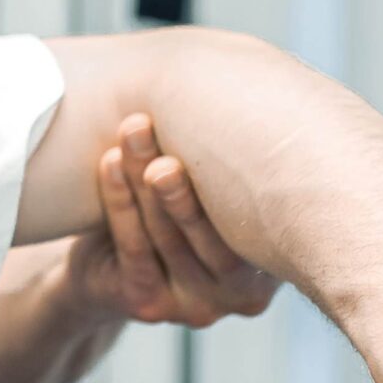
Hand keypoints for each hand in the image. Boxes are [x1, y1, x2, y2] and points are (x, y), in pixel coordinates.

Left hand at [63, 111, 279, 331]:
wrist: (107, 270)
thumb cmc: (173, 211)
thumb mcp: (214, 188)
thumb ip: (232, 160)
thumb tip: (254, 74)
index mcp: (274, 260)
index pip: (264, 223)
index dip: (240, 172)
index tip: (228, 119)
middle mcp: (243, 293)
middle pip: (211, 230)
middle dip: (184, 173)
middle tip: (163, 126)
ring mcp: (198, 307)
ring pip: (168, 236)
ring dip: (145, 178)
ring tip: (133, 130)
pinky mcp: (149, 306)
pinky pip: (134, 248)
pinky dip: (120, 201)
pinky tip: (110, 163)